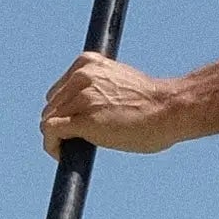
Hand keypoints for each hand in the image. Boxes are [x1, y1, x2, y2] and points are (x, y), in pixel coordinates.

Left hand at [42, 52, 186, 156]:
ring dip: (55, 138)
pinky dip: (51, 146)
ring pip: (48, 120)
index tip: (74, 125)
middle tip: (73, 142)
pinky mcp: (83, 120)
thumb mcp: (120, 83)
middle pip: (51, 107)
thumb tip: (88, 110)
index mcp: (88, 63)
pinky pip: (50, 132)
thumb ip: (100, 89)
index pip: (59, 91)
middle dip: (60, 125)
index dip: (64, 111)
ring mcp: (81, 98)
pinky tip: (62, 155)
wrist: (170, 109)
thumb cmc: (152, 102)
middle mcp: (81, 76)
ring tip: (69, 150)